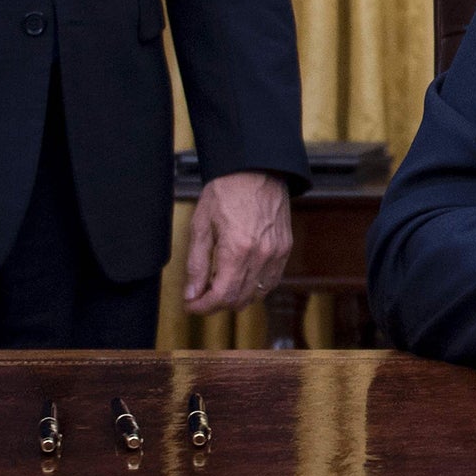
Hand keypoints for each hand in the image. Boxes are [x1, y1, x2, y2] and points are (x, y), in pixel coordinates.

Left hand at [183, 170, 292, 313]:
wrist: (256, 168)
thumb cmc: (226, 190)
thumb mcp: (201, 224)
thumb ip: (196, 264)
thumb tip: (192, 294)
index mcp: (237, 249)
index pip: (221, 296)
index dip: (203, 307)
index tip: (190, 305)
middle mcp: (261, 255)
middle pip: (239, 300)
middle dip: (216, 304)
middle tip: (200, 296)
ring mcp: (276, 253)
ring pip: (256, 295)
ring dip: (236, 298)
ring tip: (219, 286)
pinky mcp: (285, 248)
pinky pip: (271, 281)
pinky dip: (255, 288)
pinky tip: (241, 279)